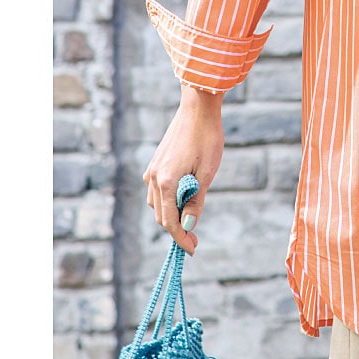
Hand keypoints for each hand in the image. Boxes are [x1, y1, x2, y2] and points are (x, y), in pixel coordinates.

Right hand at [143, 86, 224, 254]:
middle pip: (161, 215)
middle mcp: (153, 178)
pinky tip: (181, 198)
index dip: (182, 239)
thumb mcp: (207, 173)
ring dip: (171, 215)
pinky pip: (156, 189)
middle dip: (177, 230)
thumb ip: (195, 202)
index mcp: (165, 183)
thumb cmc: (207, 138)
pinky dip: (167, 200)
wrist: (198, 108)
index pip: (170, 222)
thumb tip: (188, 227)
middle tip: (195, 240)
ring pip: (156, 204)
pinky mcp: (156, 162)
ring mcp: (152, 169)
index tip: (193, 250)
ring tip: (190, 220)